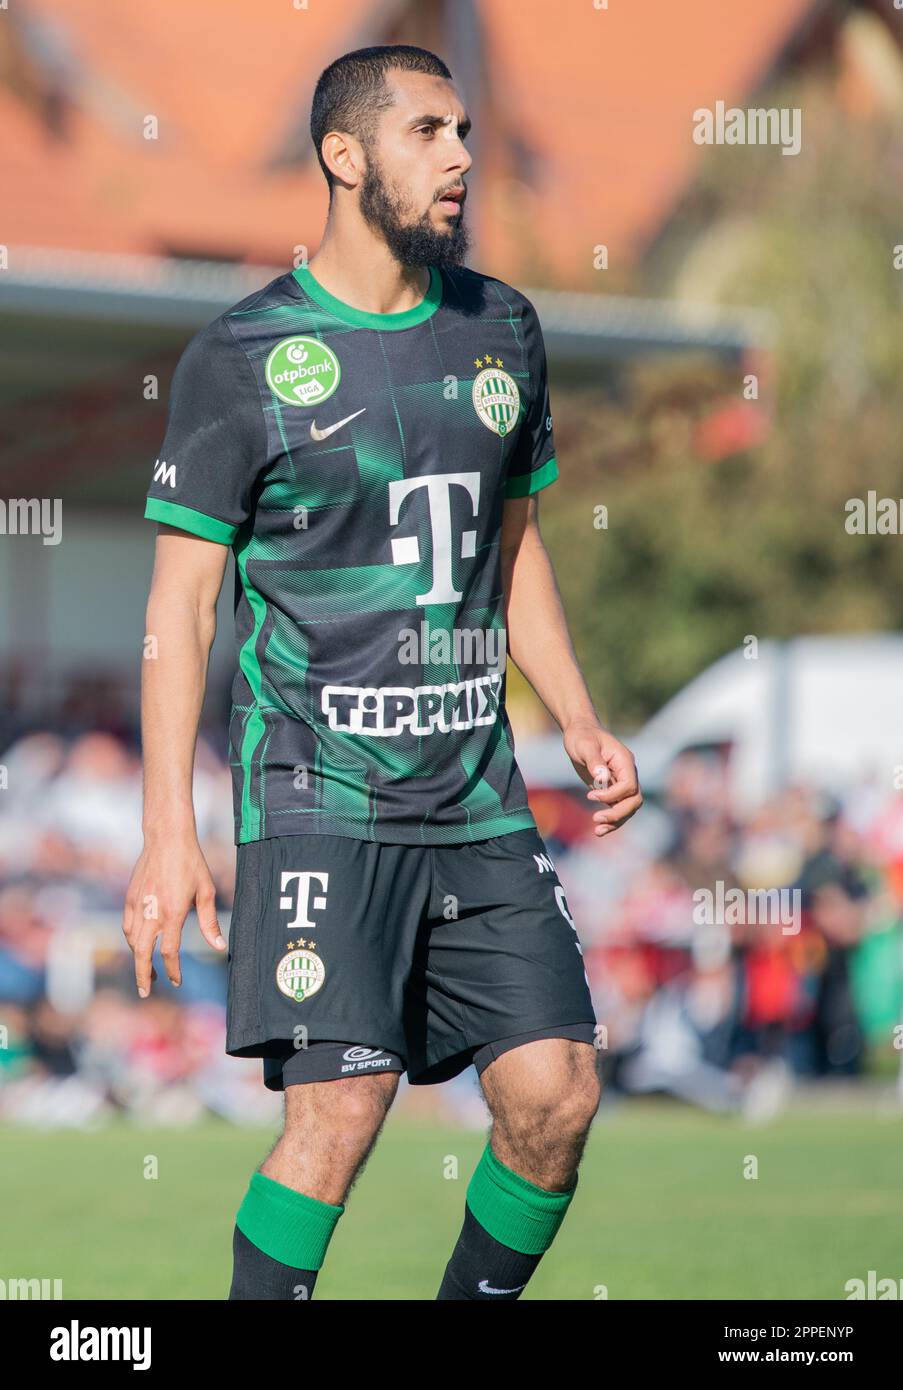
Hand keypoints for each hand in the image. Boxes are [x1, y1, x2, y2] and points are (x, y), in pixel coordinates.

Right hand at [122, 833, 225, 995]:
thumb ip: (210, 922)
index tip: (177, 981)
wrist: (167, 838)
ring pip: (132, 941)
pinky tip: (139, 945)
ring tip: (146, 973)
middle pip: (141, 953)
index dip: (172, 970)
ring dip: (138, 960)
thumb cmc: (191, 863)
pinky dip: (131, 940)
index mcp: (173, 912)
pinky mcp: (130, 897)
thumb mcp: (206, 891)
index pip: (168, 951)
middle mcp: (152, 911)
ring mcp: (138, 905)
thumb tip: (220, 947)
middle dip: (143, 975)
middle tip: (146, 992)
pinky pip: (126, 926)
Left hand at [563, 718, 642, 836]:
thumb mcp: (584, 745)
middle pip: (634, 800)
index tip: (591, 795)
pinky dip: (611, 820)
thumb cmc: (582, 736)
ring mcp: (621, 782)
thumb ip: (594, 760)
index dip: (612, 795)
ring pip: (628, 808)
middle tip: (596, 820)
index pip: (629, 786)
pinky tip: (598, 829)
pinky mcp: (612, 790)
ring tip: (597, 831)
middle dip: (617, 813)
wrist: (579, 733)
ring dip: (615, 821)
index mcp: (624, 761)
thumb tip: (602, 777)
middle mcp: (627, 773)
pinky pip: (617, 808)